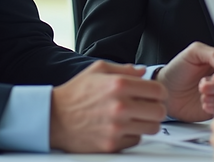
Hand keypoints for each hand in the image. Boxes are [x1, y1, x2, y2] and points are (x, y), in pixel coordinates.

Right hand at [49, 60, 166, 152]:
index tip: (155, 95)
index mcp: (119, 85)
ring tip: (135, 118)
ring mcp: (116, 127)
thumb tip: (142, 71)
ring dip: (146, 123)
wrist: (54, 118)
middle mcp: (120, 106)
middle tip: (147, 108)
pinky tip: (122, 127)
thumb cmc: (74, 94)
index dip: (159, 93)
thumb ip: (124, 69)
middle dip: (156, 108)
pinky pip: (136, 140)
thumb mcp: (97, 70)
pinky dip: (132, 135)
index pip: (158, 90)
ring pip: (152, 128)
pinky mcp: (112, 144)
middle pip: (159, 111)